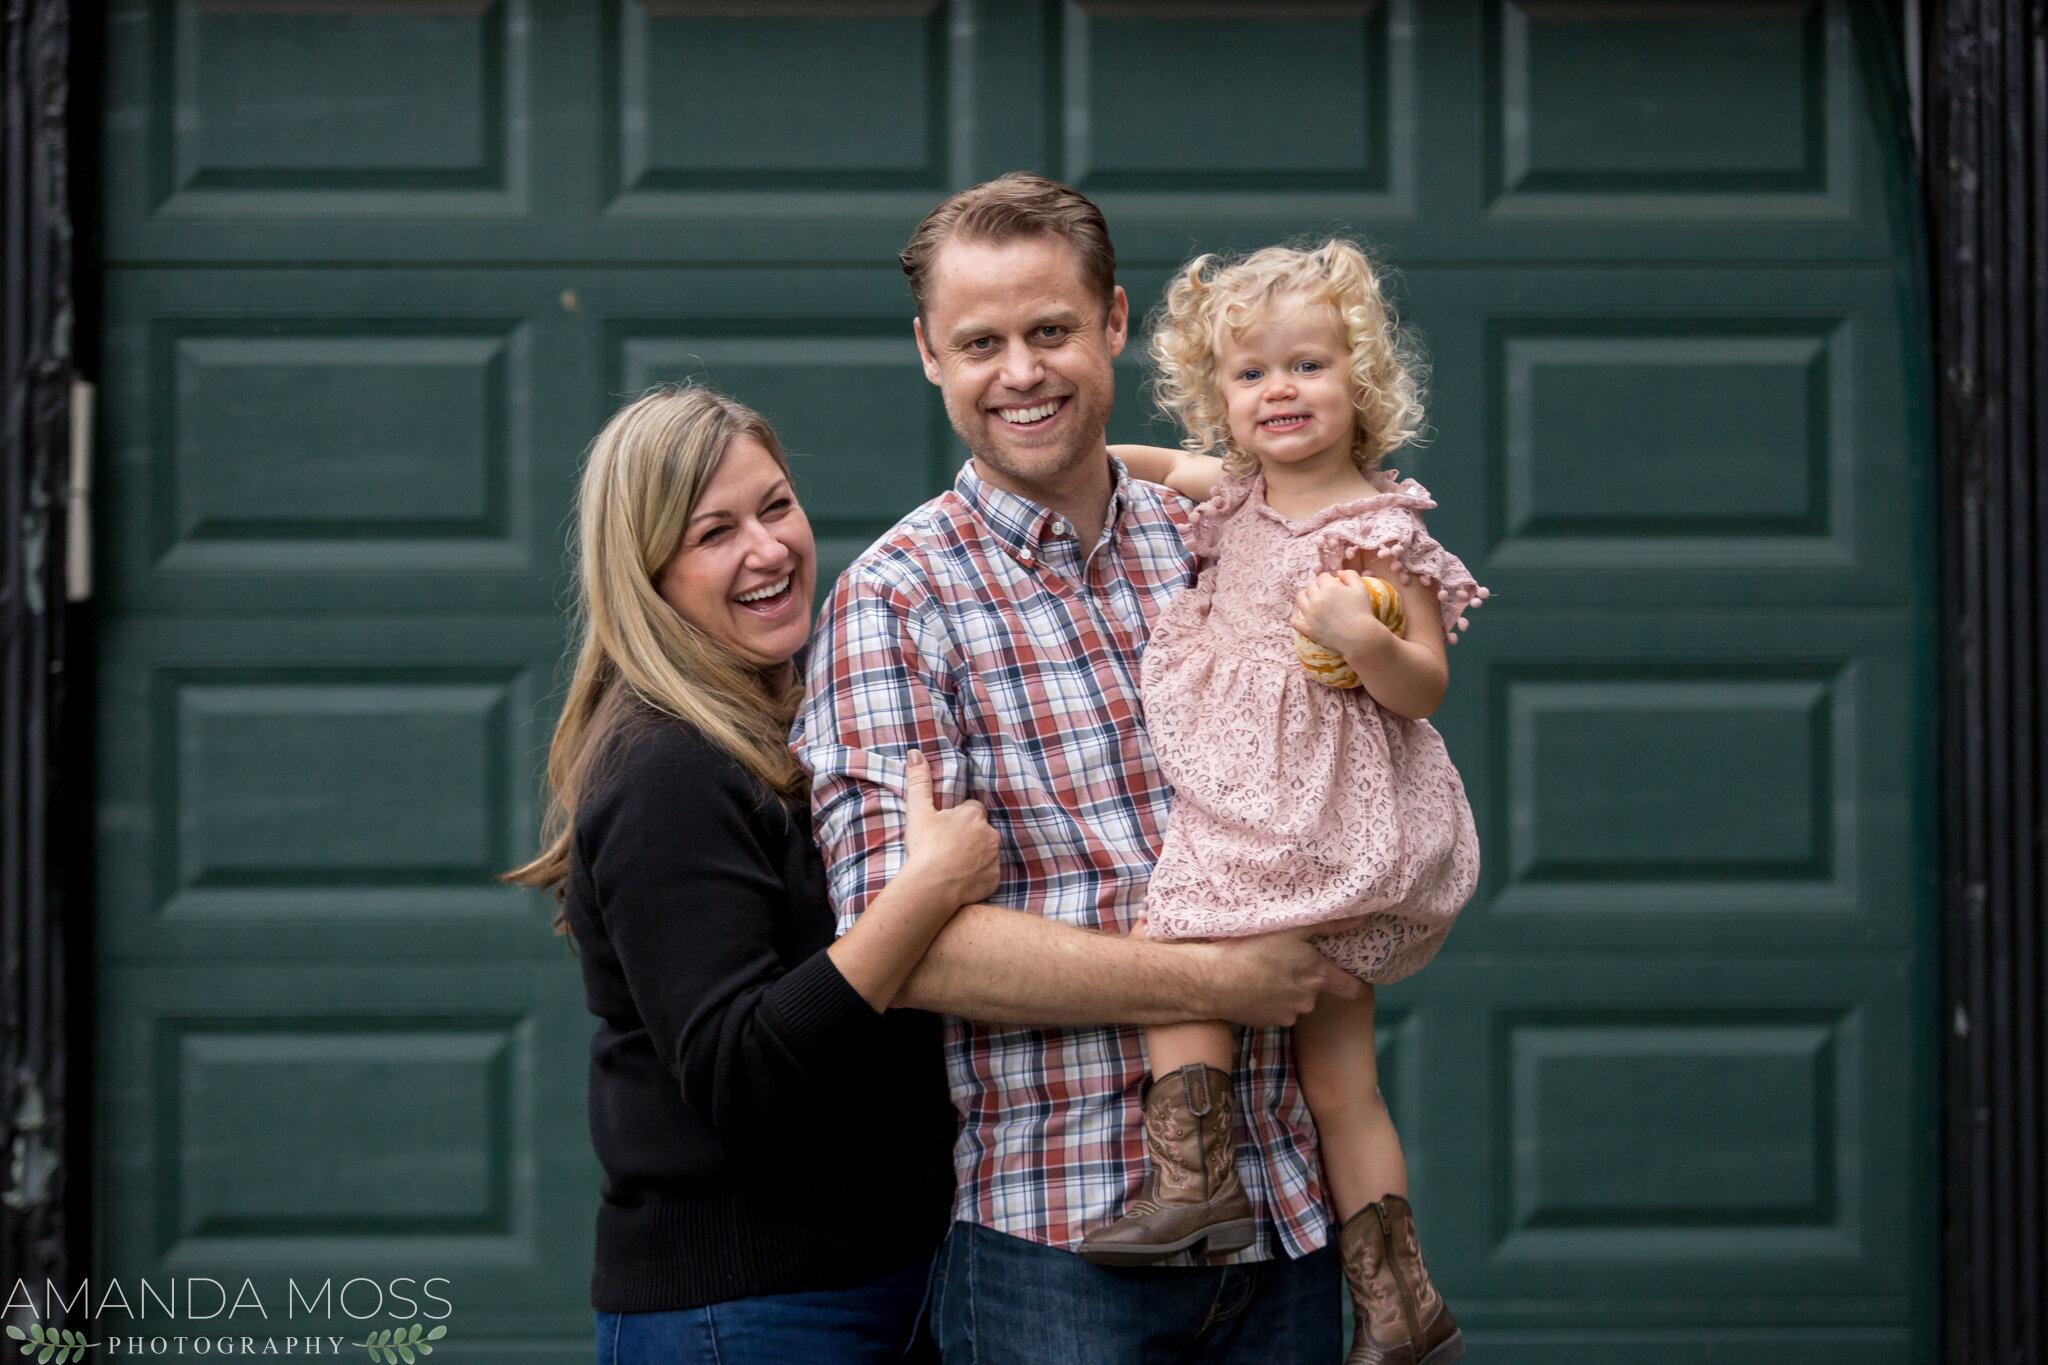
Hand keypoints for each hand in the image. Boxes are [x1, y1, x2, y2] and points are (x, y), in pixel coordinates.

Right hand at [898, 750, 999, 907]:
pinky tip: (961, 880)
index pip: (973, 809)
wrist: (931, 886)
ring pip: (987, 851)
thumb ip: (919, 781)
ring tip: (953, 865)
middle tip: (948, 847)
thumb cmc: (925, 846)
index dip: (960, 817)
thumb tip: (915, 753)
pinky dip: (978, 876)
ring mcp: (994, 857)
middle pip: (982, 830)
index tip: (946, 827)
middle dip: (970, 836)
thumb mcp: (918, 811)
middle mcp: (990, 833)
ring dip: (975, 855)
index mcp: (973, 815)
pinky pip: (989, 874)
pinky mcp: (995, 878)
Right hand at [1197, 925, 1362, 1027]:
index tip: (1350, 977)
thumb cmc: (1253, 949)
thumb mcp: (1293, 929)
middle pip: (1317, 991)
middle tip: (1287, 962)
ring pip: (1295, 1001)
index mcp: (1318, 976)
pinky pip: (1276, 1010)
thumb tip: (1362, 919)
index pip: (1353, 989)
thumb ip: (1329, 926)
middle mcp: (1308, 1000)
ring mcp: (1288, 1014)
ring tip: (1265, 973)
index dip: (1354, 983)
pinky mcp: (1268, 1023)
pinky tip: (1254, 986)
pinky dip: (1269, 1000)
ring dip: (1286, 990)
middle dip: (1307, 979)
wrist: (1214, 980)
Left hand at [1290, 571, 1393, 659]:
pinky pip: (1294, 621)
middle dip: (1318, 587)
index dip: (1328, 580)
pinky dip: (1296, 618)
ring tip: (1313, 602)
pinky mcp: (1308, 629)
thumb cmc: (1363, 612)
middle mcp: (1317, 599)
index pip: (1322, 576)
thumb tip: (1338, 572)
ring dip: (1306, 597)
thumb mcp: (1361, 589)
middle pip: (1311, 586)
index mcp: (1329, 588)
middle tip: (1325, 595)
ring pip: (1300, 599)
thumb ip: (1350, 575)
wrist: (1361, 637)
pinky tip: (1302, 617)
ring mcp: (1310, 615)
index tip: (1333, 586)